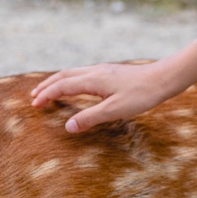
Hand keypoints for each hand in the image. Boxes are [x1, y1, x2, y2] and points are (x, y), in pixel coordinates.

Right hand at [29, 61, 174, 132]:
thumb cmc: (141, 95)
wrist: (163, 79)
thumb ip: (90, 118)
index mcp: (92, 80)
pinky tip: (76, 86)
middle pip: (64, 75)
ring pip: (73, 73)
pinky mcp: (110, 73)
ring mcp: (103, 70)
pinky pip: (83, 74)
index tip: (34, 105)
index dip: (47, 95)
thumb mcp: (114, 110)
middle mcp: (94, 71)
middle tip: (33, 96)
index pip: (62, 86)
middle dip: (47, 86)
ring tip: (49, 90)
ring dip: (58, 81)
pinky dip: (71, 80)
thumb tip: (67, 127)